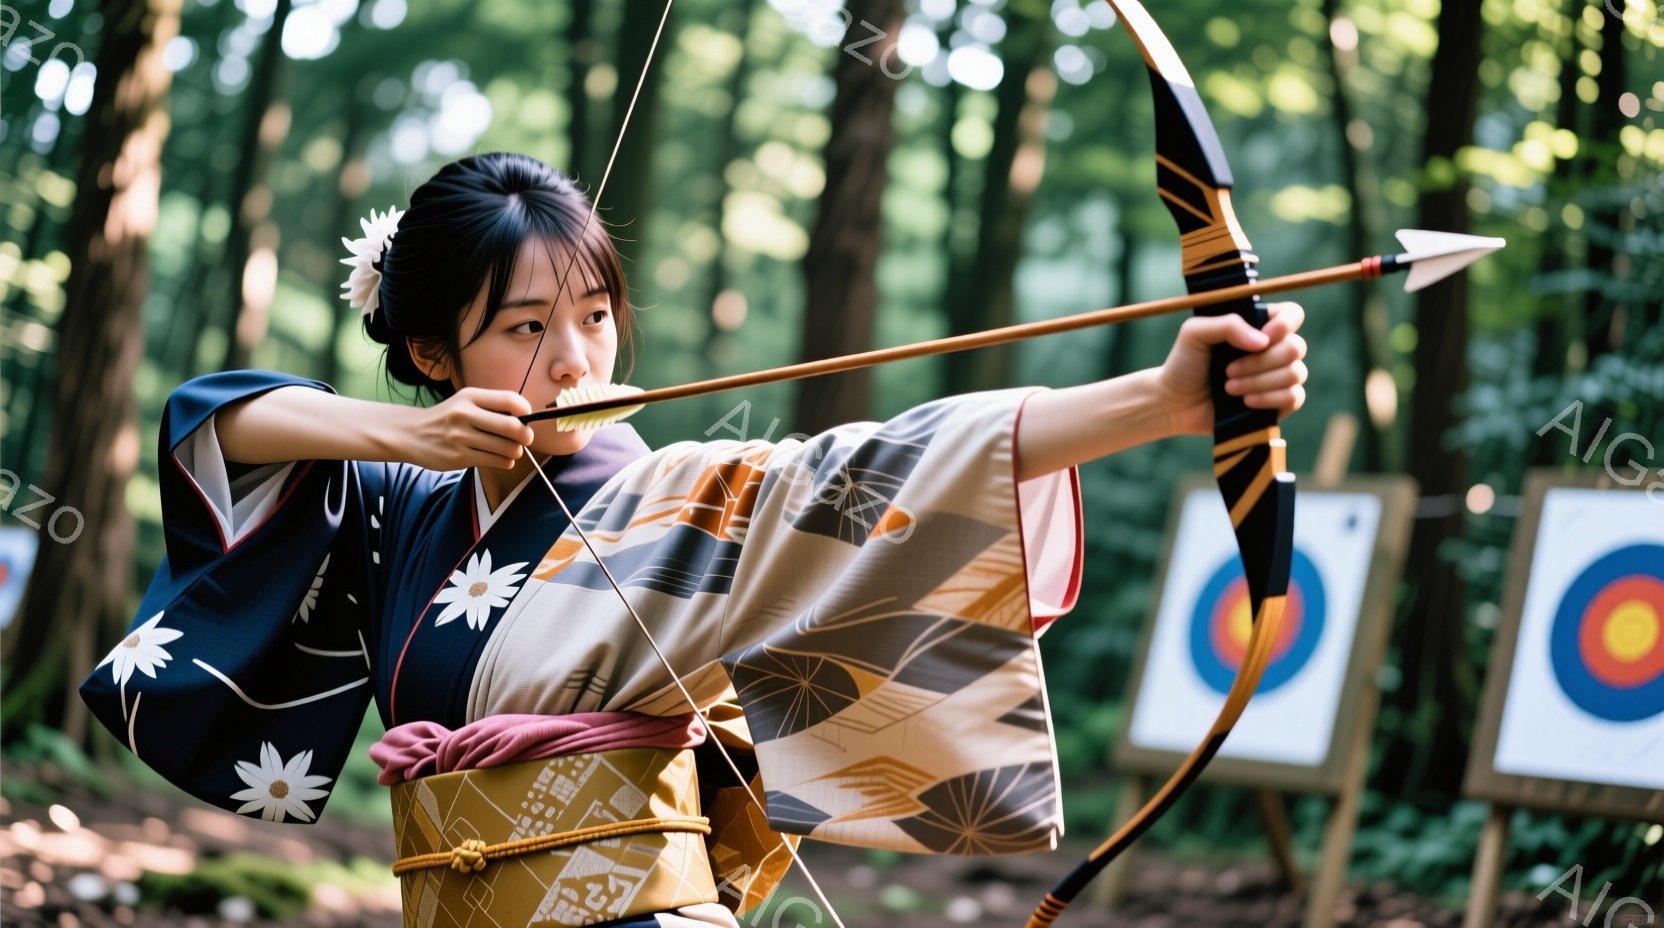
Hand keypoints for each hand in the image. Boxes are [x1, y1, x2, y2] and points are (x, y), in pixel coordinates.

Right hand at [400, 388, 536, 470]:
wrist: (411, 434)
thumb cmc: (447, 418)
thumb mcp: (465, 402)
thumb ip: (492, 406)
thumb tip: (526, 418)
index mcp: (470, 397)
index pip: (509, 400)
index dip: (525, 410)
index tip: (526, 417)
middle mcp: (465, 415)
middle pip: (512, 427)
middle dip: (526, 435)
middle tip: (526, 438)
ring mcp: (461, 437)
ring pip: (507, 448)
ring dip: (516, 451)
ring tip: (511, 449)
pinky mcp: (459, 458)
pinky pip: (496, 461)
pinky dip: (505, 462)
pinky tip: (500, 458)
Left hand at [1155, 302, 1307, 436]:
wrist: (1176, 403)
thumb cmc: (1185, 363)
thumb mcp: (1195, 333)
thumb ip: (1227, 324)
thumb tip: (1263, 341)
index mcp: (1258, 326)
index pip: (1292, 314)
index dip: (1285, 324)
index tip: (1263, 337)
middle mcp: (1273, 349)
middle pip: (1296, 347)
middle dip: (1260, 362)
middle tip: (1227, 370)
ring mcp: (1278, 377)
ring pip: (1295, 373)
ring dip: (1259, 382)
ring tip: (1228, 388)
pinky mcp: (1279, 404)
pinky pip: (1295, 398)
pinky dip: (1269, 399)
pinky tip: (1245, 401)